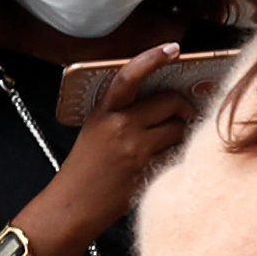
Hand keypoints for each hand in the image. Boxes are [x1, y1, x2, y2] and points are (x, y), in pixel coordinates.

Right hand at [31, 43, 195, 251]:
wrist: (74, 206)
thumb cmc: (85, 169)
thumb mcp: (95, 130)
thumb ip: (122, 113)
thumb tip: (162, 100)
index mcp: (105, 111)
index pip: (130, 75)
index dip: (153, 58)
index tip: (172, 49)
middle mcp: (121, 126)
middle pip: (170, 102)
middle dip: (182, 107)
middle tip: (182, 114)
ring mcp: (136, 149)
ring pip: (180, 129)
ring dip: (182, 133)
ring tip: (170, 142)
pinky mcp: (149, 170)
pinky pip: (178, 154)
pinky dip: (178, 155)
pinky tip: (165, 161)